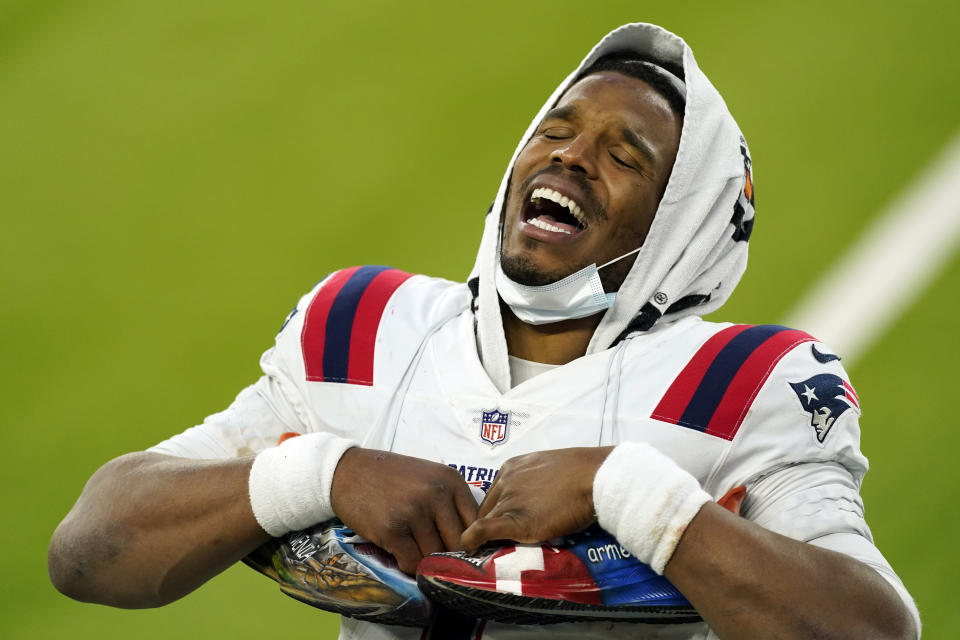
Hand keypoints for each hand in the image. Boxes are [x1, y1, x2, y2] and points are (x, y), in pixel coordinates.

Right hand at [330, 448, 477, 573]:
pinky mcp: (392, 530)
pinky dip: (408, 565)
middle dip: (447, 555)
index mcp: (451, 480)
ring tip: (412, 548)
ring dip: (425, 560)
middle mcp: (437, 494)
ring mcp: (414, 512)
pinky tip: (400, 552)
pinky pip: (412, 562)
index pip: (476, 524)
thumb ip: (451, 502)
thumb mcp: (429, 477)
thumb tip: (472, 541)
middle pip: (457, 544)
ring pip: (434, 556)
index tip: (459, 550)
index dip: (469, 542)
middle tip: (434, 555)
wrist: (348, 471)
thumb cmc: (390, 477)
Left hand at [461, 446, 612, 552]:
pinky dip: (472, 541)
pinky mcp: (514, 520)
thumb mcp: (551, 469)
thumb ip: (537, 483)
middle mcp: (505, 481)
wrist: (593, 476)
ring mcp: (508, 499)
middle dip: (490, 524)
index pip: (495, 494)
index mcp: (512, 467)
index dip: (498, 511)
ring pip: (483, 520)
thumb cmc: (583, 472)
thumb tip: (541, 498)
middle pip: (487, 508)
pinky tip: (470, 550)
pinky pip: (482, 531)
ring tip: (485, 550)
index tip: (503, 524)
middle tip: (495, 542)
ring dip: (483, 536)